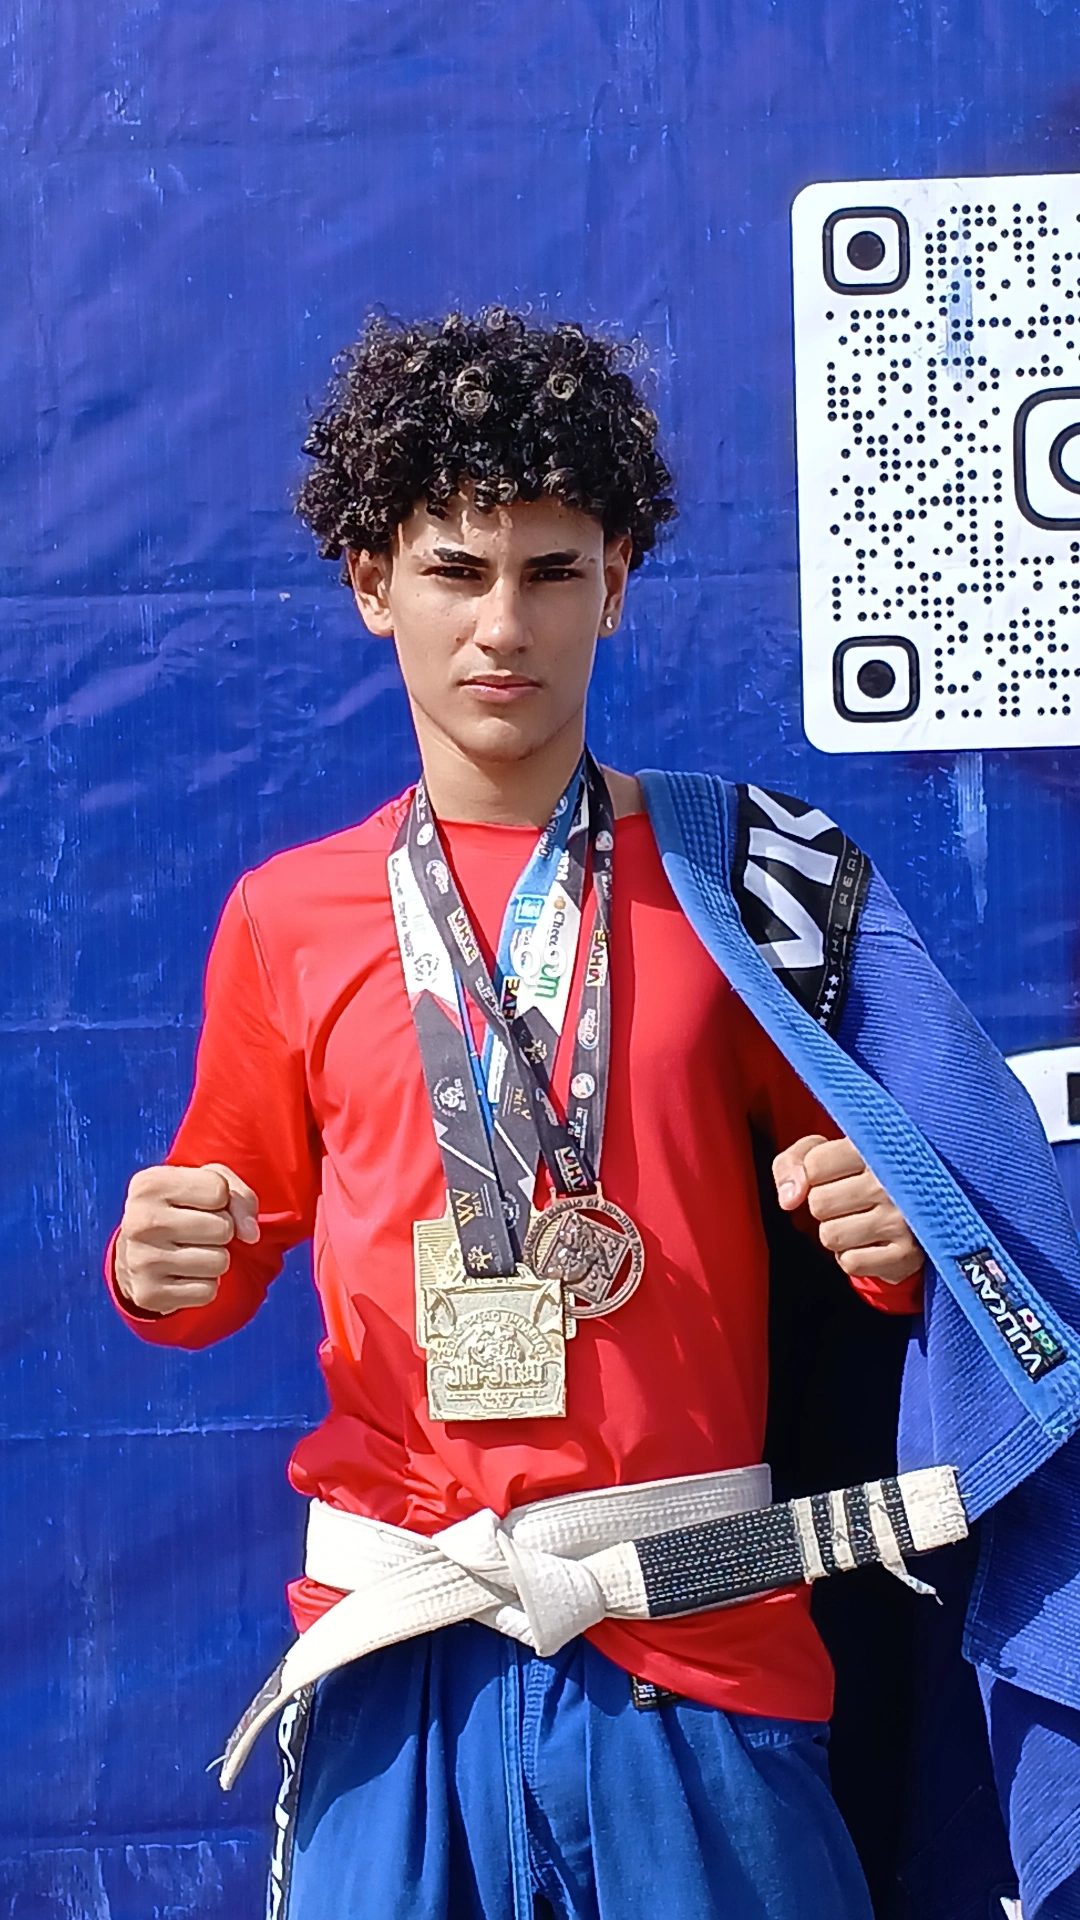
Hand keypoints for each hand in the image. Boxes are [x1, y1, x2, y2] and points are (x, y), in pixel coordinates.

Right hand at [114, 1163, 259, 1315]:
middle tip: (196, 1232)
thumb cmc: (179, 1210)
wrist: (136, 1254)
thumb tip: (251, 1235)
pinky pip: (208, 1291)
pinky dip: (204, 1285)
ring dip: (215, 1259)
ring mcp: (141, 1260)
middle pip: (223, 1228)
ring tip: (189, 1252)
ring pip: (220, 1262)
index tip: (199, 1204)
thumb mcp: (205, 1185)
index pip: (218, 1190)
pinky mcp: (149, 1295)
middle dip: (221, 1231)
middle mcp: (140, 1221)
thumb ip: (238, 1194)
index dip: (220, 1200)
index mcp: (150, 1183)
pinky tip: (182, 1275)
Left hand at [771, 1134, 922, 1284]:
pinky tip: (872, 1243)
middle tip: (851, 1201)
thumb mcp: (825, 1155)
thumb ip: (792, 1163)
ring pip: (830, 1236)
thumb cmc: (859, 1177)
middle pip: (818, 1203)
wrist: (920, 1209)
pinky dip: (853, 1258)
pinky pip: (850, 1263)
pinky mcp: (907, 1254)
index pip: (814, 1165)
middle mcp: (894, 1179)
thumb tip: (788, 1199)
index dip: (814, 1175)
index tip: (836, 1175)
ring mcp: (904, 1217)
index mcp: (876, 1145)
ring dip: (837, 1234)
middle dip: (824, 1207)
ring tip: (861, 1221)